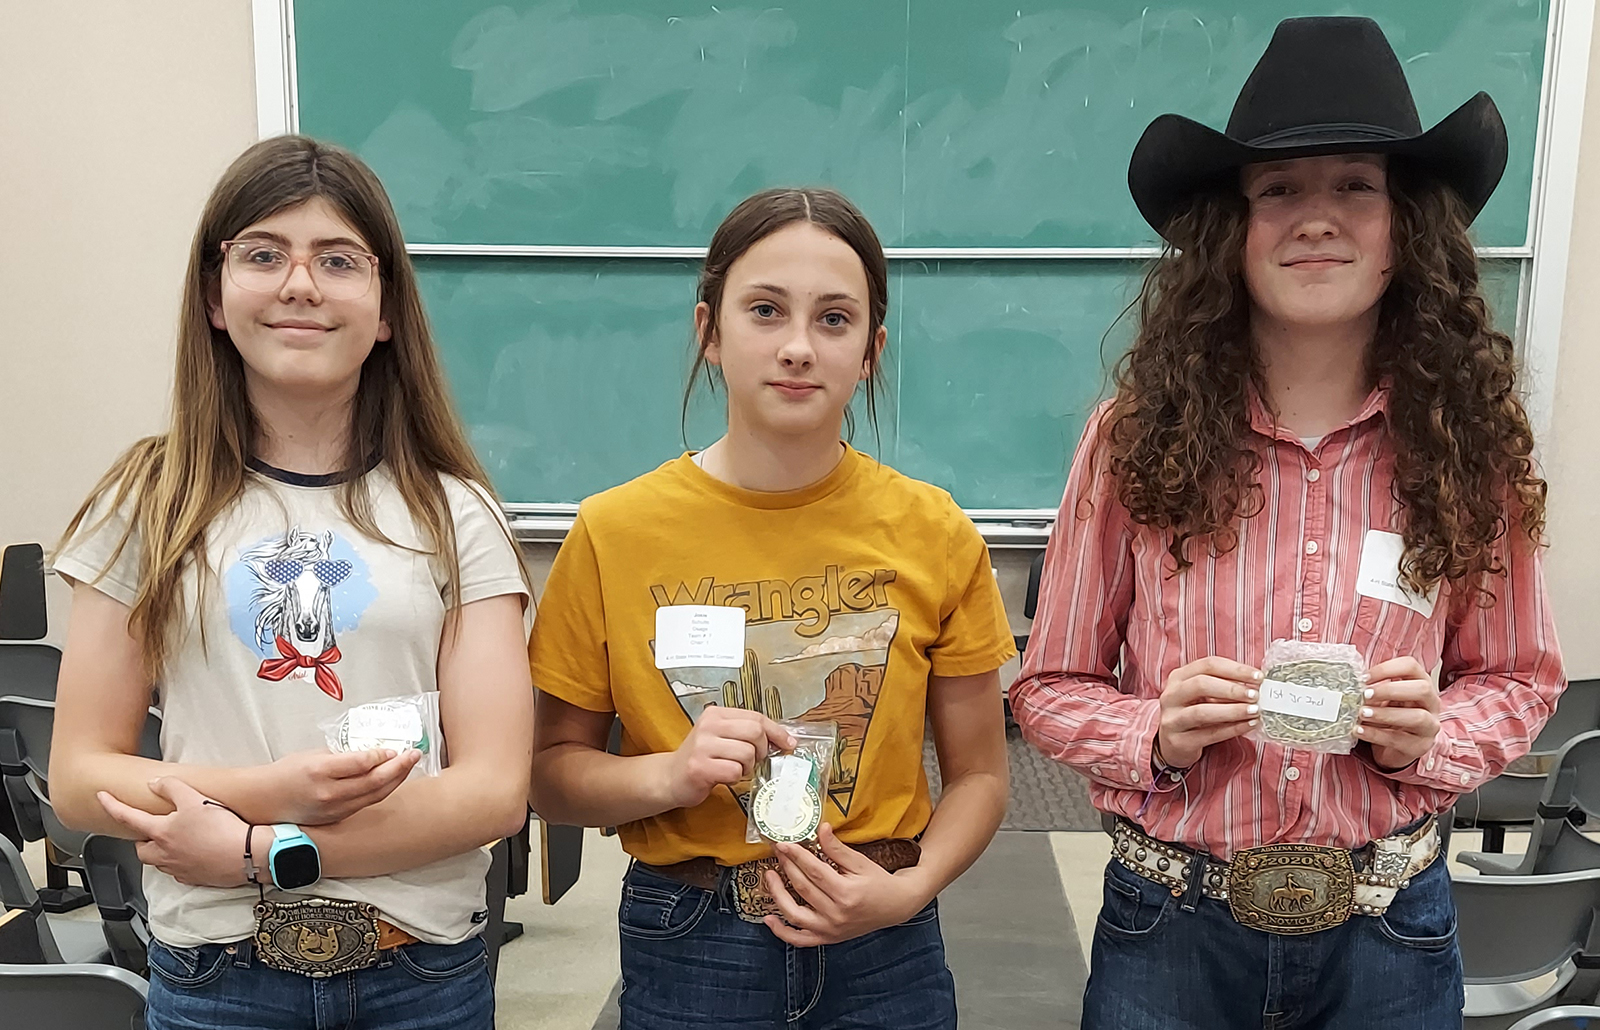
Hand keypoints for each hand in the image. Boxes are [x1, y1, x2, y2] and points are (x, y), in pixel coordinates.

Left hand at [98, 778, 260, 887]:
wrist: (247, 854)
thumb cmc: (221, 829)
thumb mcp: (195, 798)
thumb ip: (171, 788)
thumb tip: (155, 784)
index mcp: (161, 833)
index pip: (128, 817)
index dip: (112, 805)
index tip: (102, 797)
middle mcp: (165, 854)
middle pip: (141, 849)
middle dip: (143, 839)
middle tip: (153, 828)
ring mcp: (179, 868)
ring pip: (159, 862)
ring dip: (160, 851)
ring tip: (175, 839)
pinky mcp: (195, 877)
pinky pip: (178, 870)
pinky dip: (180, 861)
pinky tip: (194, 852)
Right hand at [266, 748, 420, 824]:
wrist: (265, 800)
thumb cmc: (287, 772)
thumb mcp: (314, 754)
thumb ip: (344, 754)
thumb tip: (372, 751)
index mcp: (320, 771)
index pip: (361, 763)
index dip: (383, 755)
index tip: (395, 747)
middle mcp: (328, 793)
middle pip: (374, 781)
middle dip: (399, 767)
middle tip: (414, 753)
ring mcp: (333, 809)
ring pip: (374, 796)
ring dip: (395, 780)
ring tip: (408, 765)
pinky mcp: (336, 818)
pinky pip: (364, 804)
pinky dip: (381, 791)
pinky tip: (391, 781)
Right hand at [664, 706, 795, 809]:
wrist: (670, 777)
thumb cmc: (702, 758)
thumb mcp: (722, 737)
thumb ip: (747, 734)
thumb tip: (784, 739)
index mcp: (716, 714)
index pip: (756, 717)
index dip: (776, 731)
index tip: (788, 743)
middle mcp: (708, 726)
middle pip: (755, 732)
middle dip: (761, 750)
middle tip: (753, 760)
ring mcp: (702, 746)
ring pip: (747, 753)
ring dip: (747, 767)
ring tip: (734, 769)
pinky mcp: (699, 767)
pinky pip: (734, 771)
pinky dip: (735, 778)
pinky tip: (724, 777)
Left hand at [762, 823, 929, 945]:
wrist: (896, 907)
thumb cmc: (879, 882)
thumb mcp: (861, 862)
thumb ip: (838, 848)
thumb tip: (821, 828)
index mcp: (847, 894)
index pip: (814, 872)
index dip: (796, 856)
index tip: (784, 843)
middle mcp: (837, 915)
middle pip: (803, 889)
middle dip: (787, 867)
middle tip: (778, 852)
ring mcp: (831, 930)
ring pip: (795, 915)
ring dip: (778, 895)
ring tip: (770, 876)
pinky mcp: (828, 938)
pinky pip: (800, 940)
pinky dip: (782, 932)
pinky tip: (769, 918)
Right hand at [1155, 656, 1261, 768]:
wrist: (1171, 744)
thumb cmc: (1193, 713)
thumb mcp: (1202, 695)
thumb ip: (1223, 686)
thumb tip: (1256, 684)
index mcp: (1178, 677)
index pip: (1208, 665)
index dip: (1235, 669)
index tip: (1258, 677)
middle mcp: (1171, 696)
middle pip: (1201, 684)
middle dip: (1232, 689)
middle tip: (1255, 695)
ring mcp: (1172, 719)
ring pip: (1202, 712)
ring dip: (1232, 710)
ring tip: (1254, 711)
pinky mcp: (1179, 741)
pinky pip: (1209, 734)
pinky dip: (1232, 729)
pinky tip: (1248, 725)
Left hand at [1357, 657, 1440, 769]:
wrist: (1395, 748)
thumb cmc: (1389, 716)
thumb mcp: (1383, 698)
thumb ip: (1373, 687)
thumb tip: (1351, 681)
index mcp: (1421, 683)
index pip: (1411, 666)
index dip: (1387, 669)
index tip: (1364, 677)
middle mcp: (1431, 703)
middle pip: (1422, 689)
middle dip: (1390, 690)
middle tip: (1365, 695)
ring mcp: (1430, 726)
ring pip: (1417, 717)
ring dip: (1385, 714)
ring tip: (1361, 713)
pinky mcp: (1421, 746)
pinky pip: (1400, 739)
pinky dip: (1376, 734)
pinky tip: (1359, 730)